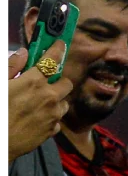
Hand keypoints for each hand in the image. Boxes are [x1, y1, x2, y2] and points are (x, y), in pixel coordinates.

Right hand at [8, 41, 72, 162]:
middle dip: (58, 81)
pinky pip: (58, 120)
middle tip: (44, 83)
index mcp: (33, 82)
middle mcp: (49, 97)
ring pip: (64, 103)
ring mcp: (53, 115)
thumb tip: (24, 53)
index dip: (57, 49)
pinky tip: (36, 118)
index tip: (60, 44)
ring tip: (39, 103)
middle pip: (66, 83)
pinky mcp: (53, 131)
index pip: (52, 60)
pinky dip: (50, 117)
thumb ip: (11, 67)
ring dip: (56, 100)